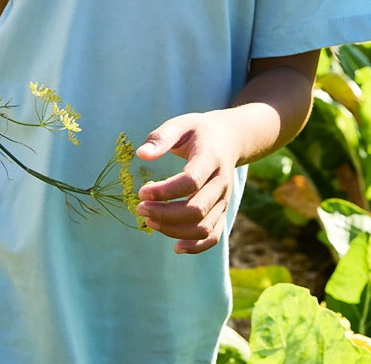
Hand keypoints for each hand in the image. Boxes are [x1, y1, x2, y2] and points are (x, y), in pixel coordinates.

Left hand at [136, 111, 242, 254]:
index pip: (191, 181)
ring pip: (203, 227)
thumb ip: (161, 137)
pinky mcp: (222, 210)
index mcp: (211, 158)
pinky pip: (213, 236)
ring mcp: (224, 199)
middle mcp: (221, 182)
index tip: (141, 192)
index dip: (165, 191)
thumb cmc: (199, 131)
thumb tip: (141, 154)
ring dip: (174, 230)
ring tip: (149, 220)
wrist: (230, 138)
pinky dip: (196, 246)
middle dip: (165, 214)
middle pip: (197, 209)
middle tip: (140, 208)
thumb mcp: (180, 124)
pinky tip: (175, 247)